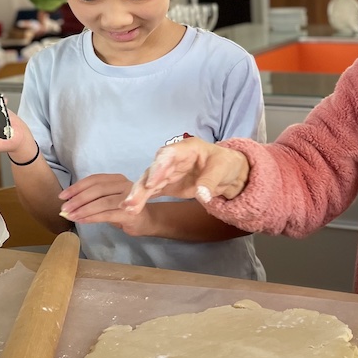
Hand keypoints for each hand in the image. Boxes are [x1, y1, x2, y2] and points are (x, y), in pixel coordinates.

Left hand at [59, 174, 155, 234]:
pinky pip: (107, 214)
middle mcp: (125, 185)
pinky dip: (92, 217)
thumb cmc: (123, 209)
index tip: (63, 196)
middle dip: (78, 199)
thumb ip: (93, 197)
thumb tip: (69, 202)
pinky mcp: (130, 213)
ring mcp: (129, 199)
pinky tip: (81, 221)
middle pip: (97, 190)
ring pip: (101, 202)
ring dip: (83, 210)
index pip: (94, 179)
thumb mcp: (108, 199)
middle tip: (64, 208)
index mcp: (117, 179)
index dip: (77, 187)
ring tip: (70, 216)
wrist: (146, 221)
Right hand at [122, 138, 249, 213]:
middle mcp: (172, 159)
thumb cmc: (226, 164)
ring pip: (149, 182)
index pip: (168, 155)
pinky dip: (143, 199)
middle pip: (154, 170)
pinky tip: (132, 208)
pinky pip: (152, 191)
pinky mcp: (167, 184)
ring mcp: (168, 172)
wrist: (229, 174)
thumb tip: (202, 196)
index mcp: (186, 149)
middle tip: (131, 201)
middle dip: (142, 185)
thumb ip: (210, 182)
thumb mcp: (223, 170)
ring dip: (138, 195)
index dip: (158, 168)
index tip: (150, 184)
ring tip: (128, 208)